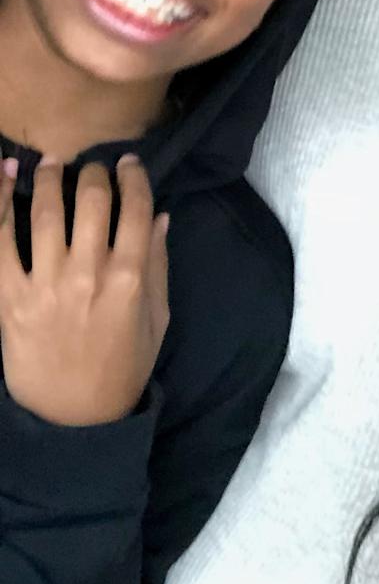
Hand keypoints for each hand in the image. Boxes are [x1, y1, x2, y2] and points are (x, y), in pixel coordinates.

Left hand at [0, 156, 169, 426]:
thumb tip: (159, 215)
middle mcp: (88, 274)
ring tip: (51, 164)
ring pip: (45, 212)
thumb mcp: (156, 319)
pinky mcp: (8, 299)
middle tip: (91, 167)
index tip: (128, 163)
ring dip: (49, 178)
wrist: (74, 420)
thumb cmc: (122, 368)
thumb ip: (157, 265)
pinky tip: (3, 177)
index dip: (133, 176)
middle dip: (93, 173)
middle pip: (92, 201)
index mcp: (130, 279)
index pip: (135, 208)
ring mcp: (45, 285)